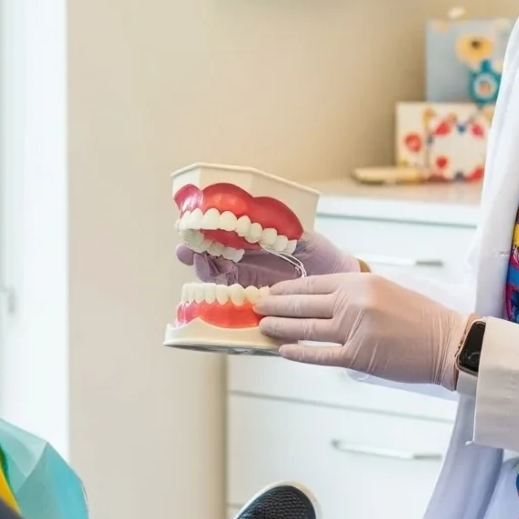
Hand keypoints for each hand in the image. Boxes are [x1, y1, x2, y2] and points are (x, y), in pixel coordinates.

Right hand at [176, 229, 361, 287]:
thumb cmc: (318, 253)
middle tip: (185, 249)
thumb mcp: (303, 236)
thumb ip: (286, 229)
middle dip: (194, 252)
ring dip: (203, 270)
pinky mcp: (254, 300)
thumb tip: (272, 218)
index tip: (193, 224)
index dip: (204, 231)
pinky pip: (231, 301)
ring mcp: (246, 280)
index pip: (220, 235)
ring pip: (216, 277)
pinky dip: (220, 297)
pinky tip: (214, 291)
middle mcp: (243, 260)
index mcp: (251, 241)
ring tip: (198, 262)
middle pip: (210, 256)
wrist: (333, 278)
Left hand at [256, 272, 474, 387]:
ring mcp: (354, 330)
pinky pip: (321, 355)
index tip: (270, 291)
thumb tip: (321, 299)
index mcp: (360, 282)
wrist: (447, 342)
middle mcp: (353, 303)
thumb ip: (354, 292)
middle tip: (256, 307)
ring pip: (306, 329)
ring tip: (263, 327)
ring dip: (281, 328)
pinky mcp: (358, 357)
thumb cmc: (420, 316)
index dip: (287, 289)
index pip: (313, 284)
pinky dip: (299, 353)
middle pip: (303, 305)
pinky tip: (284, 350)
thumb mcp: (385, 289)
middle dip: (275, 306)